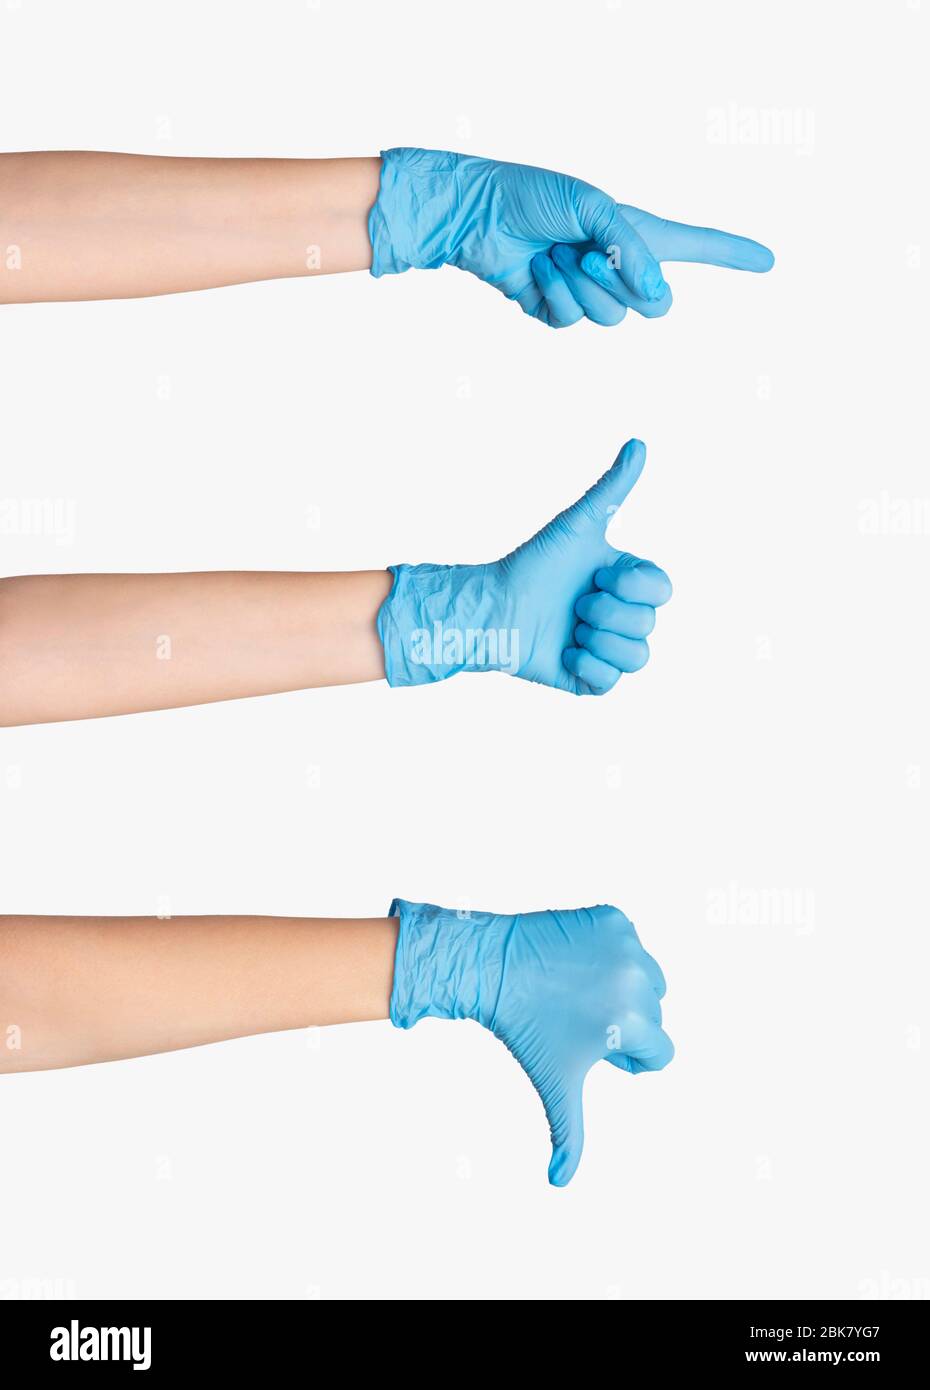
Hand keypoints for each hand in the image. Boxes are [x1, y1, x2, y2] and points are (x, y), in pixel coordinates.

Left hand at [368, 148, 773, 326]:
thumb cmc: (536, 196)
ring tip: (557, 254)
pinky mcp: (556, 310)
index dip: (732, 255)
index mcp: (637, 233)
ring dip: (582, 286)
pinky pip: (572, 322)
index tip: (767, 261)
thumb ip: (632, 249)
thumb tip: (656, 295)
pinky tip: (537, 268)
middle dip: (624, 283)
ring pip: (611, 319)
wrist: (481, 213)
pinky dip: (555, 294)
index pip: (697, 247)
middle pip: (656, 307)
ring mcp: (589, 291)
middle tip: (588, 251)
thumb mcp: (595, 208)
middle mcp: (618, 265)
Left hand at [390, 898, 672, 1185]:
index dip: (628, 1058)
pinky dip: (613, 952)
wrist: (488, 966)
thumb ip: (570, 1134)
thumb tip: (559, 1182)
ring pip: (649, 977)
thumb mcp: (554, 1083)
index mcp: (628, 1021)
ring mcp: (624, 942)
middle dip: (626, 1023)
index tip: (595, 1048)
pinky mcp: (612, 916)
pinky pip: (630, 942)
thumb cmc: (522, 1027)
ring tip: (581, 993)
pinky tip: (578, 962)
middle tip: (581, 1021)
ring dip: (625, 988)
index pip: (660, 1052)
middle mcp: (634, 977)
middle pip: (655, 1014)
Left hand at [495, 437, 670, 693]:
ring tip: (570, 627)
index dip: (630, 584)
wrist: (493, 608)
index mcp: (628, 584)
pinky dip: (587, 666)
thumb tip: (639, 444)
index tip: (596, 573)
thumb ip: (612, 488)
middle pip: (647, 624)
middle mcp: (623, 618)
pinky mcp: (588, 680)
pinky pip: (610, 684)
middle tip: (575, 601)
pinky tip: (564, 650)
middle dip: (606, 610)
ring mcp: (607, 651)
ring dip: (599, 639)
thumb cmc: (533, 564)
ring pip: (637, 658)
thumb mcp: (577, 525)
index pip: (662, 591)